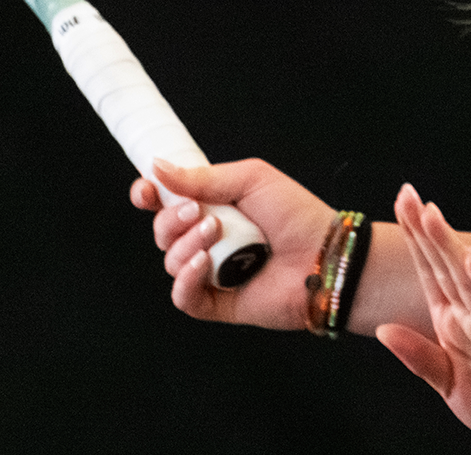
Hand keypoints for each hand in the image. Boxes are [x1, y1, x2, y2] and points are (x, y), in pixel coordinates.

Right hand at [128, 158, 333, 329]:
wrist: (325, 257)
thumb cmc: (296, 214)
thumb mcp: (250, 179)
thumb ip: (200, 176)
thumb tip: (156, 168)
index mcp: (213, 206)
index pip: (165, 202)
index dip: (148, 196)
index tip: (146, 190)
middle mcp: (207, 239)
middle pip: (162, 230)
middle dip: (172, 219)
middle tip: (200, 212)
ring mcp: (211, 271)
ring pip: (170, 260)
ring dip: (187, 245)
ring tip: (218, 235)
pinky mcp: (217, 302)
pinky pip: (182, 297)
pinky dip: (185, 279)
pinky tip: (204, 264)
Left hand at [376, 184, 470, 452]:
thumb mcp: (453, 388)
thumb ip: (420, 359)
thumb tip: (382, 330)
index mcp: (454, 324)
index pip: (430, 273)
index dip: (414, 240)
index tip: (401, 204)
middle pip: (445, 266)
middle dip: (425, 230)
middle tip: (407, 194)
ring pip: (469, 279)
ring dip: (449, 247)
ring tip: (429, 215)